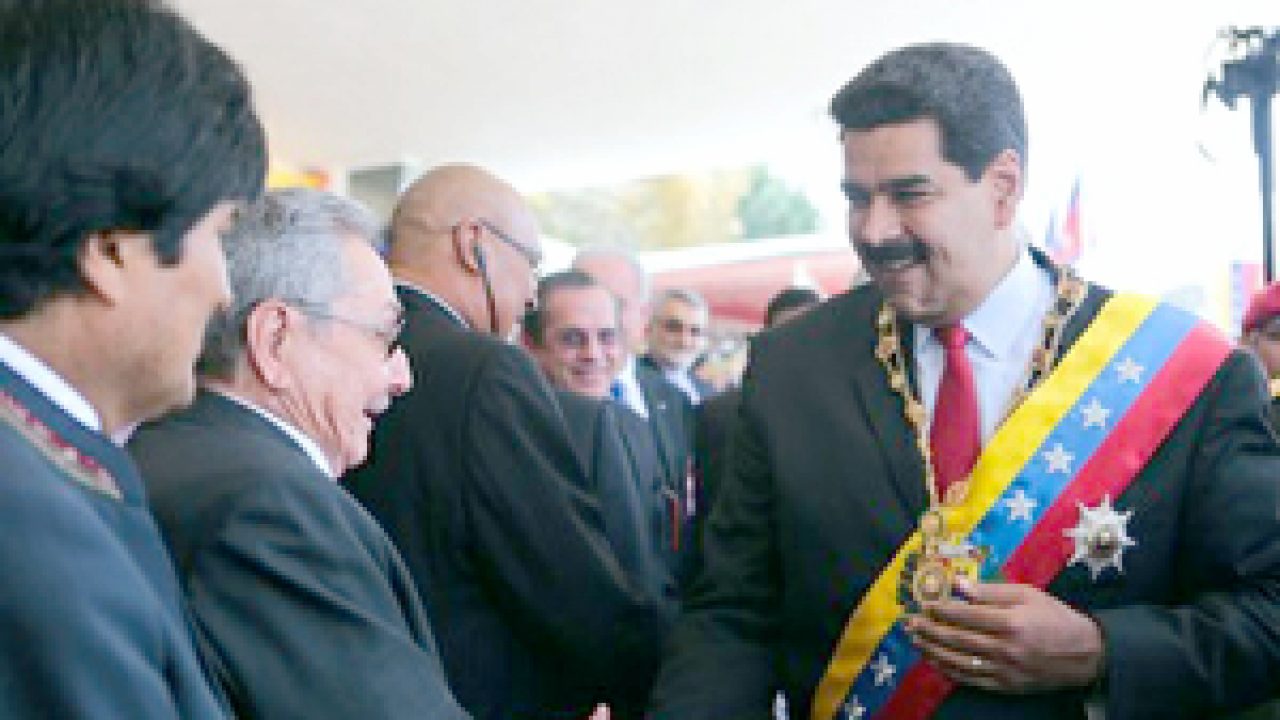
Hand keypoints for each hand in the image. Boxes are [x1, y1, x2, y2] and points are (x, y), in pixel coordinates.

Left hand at [903, 579, 1103, 693]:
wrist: (1085, 655)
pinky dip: (949, 670)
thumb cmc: (1054, 617)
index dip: (941, 609)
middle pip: (957, 639)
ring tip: (915, 640)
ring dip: (932, 650)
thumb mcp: (1028, 594)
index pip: (966, 615)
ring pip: (959, 661)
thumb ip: (991, 591)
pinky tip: (935, 661)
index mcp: (1012, 622)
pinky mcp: (1006, 686)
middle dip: (929, 630)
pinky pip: (970, 679)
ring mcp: (1005, 671)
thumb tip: (958, 585)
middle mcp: (1005, 648)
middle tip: (909, 623)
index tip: (923, 603)